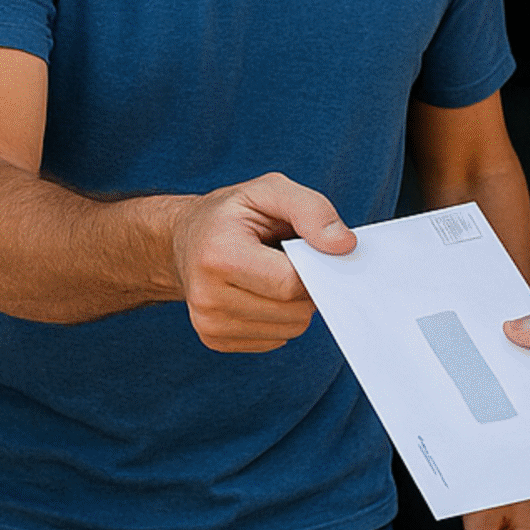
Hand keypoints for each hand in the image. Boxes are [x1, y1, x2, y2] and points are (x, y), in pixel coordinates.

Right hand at [166, 172, 353, 352]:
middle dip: (305, 287)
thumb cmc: (231, 213)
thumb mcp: (270, 190)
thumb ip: (312, 210)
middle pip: (293, 312)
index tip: (307, 249)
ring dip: (294, 305)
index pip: (291, 284)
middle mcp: (207, 297)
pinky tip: (260, 292)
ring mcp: (208, 323)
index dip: (312, 268)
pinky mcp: (214, 339)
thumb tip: (345, 246)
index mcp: (219, 256)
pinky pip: (275, 339)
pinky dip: (279, 318)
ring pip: (289, 330)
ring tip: (271, 274)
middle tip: (287, 260)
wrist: (184, 239)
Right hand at [505, 296, 529, 463]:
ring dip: (515, 393)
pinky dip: (528, 421)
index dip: (505, 319)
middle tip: (500, 366)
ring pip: (519, 387)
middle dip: (503, 359)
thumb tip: (524, 325)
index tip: (492, 330)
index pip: (526, 312)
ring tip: (518, 394)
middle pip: (515, 352)